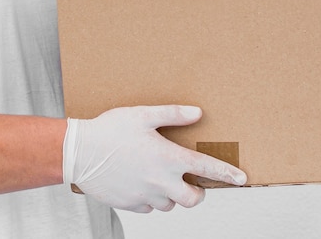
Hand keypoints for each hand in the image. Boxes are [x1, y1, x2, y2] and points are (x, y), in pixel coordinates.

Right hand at [62, 104, 246, 212]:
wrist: (79, 152)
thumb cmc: (109, 130)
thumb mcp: (142, 115)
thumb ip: (172, 114)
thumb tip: (197, 113)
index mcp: (167, 158)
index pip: (206, 169)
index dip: (227, 174)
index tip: (241, 179)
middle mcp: (161, 182)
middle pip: (193, 200)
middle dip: (197, 193)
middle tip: (190, 181)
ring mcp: (146, 196)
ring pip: (170, 204)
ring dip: (170, 193)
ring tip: (157, 175)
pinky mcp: (131, 204)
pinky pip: (149, 207)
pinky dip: (150, 197)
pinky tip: (139, 180)